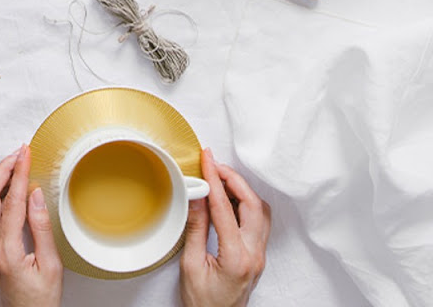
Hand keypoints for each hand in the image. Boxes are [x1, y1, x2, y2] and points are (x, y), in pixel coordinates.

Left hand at [0, 144, 63, 306]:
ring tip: (12, 167)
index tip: (25, 153)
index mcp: (7, 252)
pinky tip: (2, 192)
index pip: (12, 201)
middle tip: (18, 154)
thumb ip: (42, 229)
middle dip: (2, 170)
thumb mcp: (51, 268)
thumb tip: (35, 195)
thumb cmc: (40, 305)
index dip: (19, 172)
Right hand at [179, 148, 270, 306]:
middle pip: (253, 205)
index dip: (214, 179)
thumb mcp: (190, 266)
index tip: (207, 160)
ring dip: (242, 190)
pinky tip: (228, 200)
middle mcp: (254, 255)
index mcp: (236, 258)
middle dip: (234, 179)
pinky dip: (245, 203)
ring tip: (220, 179)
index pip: (224, 208)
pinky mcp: (257, 256)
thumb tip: (195, 196)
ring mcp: (259, 256)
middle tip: (214, 165)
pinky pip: (258, 221)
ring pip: (260, 211)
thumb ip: (196, 228)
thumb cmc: (203, 304)